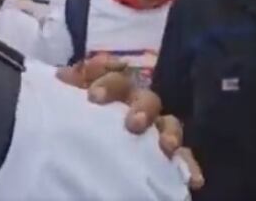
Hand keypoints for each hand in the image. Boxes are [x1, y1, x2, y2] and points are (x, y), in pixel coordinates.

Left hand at [56, 55, 204, 189]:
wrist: (77, 147)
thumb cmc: (73, 116)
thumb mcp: (64, 99)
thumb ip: (67, 84)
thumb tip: (62, 76)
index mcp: (114, 90)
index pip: (115, 78)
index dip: (107, 83)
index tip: (93, 98)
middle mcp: (137, 105)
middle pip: (147, 98)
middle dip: (142, 109)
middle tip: (134, 124)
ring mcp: (154, 128)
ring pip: (169, 123)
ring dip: (170, 133)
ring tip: (168, 147)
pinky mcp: (163, 152)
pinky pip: (182, 155)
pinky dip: (187, 164)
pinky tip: (194, 179)